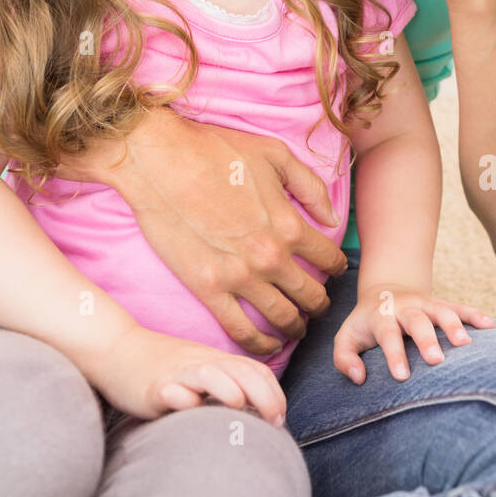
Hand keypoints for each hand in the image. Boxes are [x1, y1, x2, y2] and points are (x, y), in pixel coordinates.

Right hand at [55, 108, 348, 356]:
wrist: (159, 160)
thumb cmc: (215, 150)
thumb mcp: (274, 154)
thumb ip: (310, 187)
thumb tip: (331, 219)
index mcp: (289, 224)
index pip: (329, 259)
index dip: (336, 267)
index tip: (332, 271)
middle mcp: (270, 256)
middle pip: (311, 296)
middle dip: (320, 305)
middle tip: (317, 306)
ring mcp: (239, 277)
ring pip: (282, 319)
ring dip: (295, 327)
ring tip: (296, 327)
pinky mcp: (208, 289)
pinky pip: (242, 331)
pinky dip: (260, 346)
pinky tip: (267, 345)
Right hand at [91, 323, 287, 425]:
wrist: (115, 348)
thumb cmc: (161, 366)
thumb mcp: (198, 368)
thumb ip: (225, 382)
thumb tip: (256, 412)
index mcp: (215, 360)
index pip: (255, 370)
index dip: (275, 392)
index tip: (280, 418)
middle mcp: (200, 363)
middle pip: (241, 371)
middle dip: (265, 396)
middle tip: (274, 422)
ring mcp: (177, 374)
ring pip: (211, 375)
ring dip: (231, 392)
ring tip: (240, 409)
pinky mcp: (154, 387)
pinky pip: (172, 392)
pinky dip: (185, 401)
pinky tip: (192, 411)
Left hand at [333, 282, 494, 382]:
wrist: (383, 293)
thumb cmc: (365, 326)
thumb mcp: (346, 338)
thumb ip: (344, 359)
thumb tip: (358, 377)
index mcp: (380, 316)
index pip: (387, 335)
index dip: (394, 354)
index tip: (402, 376)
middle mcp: (404, 307)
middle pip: (417, 320)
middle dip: (427, 339)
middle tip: (437, 360)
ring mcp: (425, 303)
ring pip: (441, 310)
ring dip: (454, 324)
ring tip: (466, 344)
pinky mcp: (440, 303)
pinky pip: (459, 306)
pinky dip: (474, 314)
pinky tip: (490, 326)